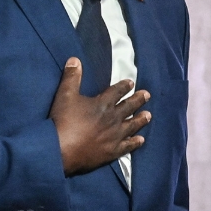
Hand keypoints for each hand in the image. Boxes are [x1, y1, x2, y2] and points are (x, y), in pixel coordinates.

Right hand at [50, 58, 150, 175]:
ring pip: (132, 125)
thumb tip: (75, 59)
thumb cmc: (63, 121)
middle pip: (129, 107)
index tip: (131, 83)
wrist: (61, 150)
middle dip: (138, 100)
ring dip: (141, 120)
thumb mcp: (65, 95)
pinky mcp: (112, 152)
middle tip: (147, 95)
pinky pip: (128, 146)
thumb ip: (72, 77)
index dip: (124, 86)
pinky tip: (141, 140)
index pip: (117, 92)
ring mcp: (115, 136)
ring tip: (149, 115)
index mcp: (103, 104)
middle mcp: (113, 118)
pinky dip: (135, 142)